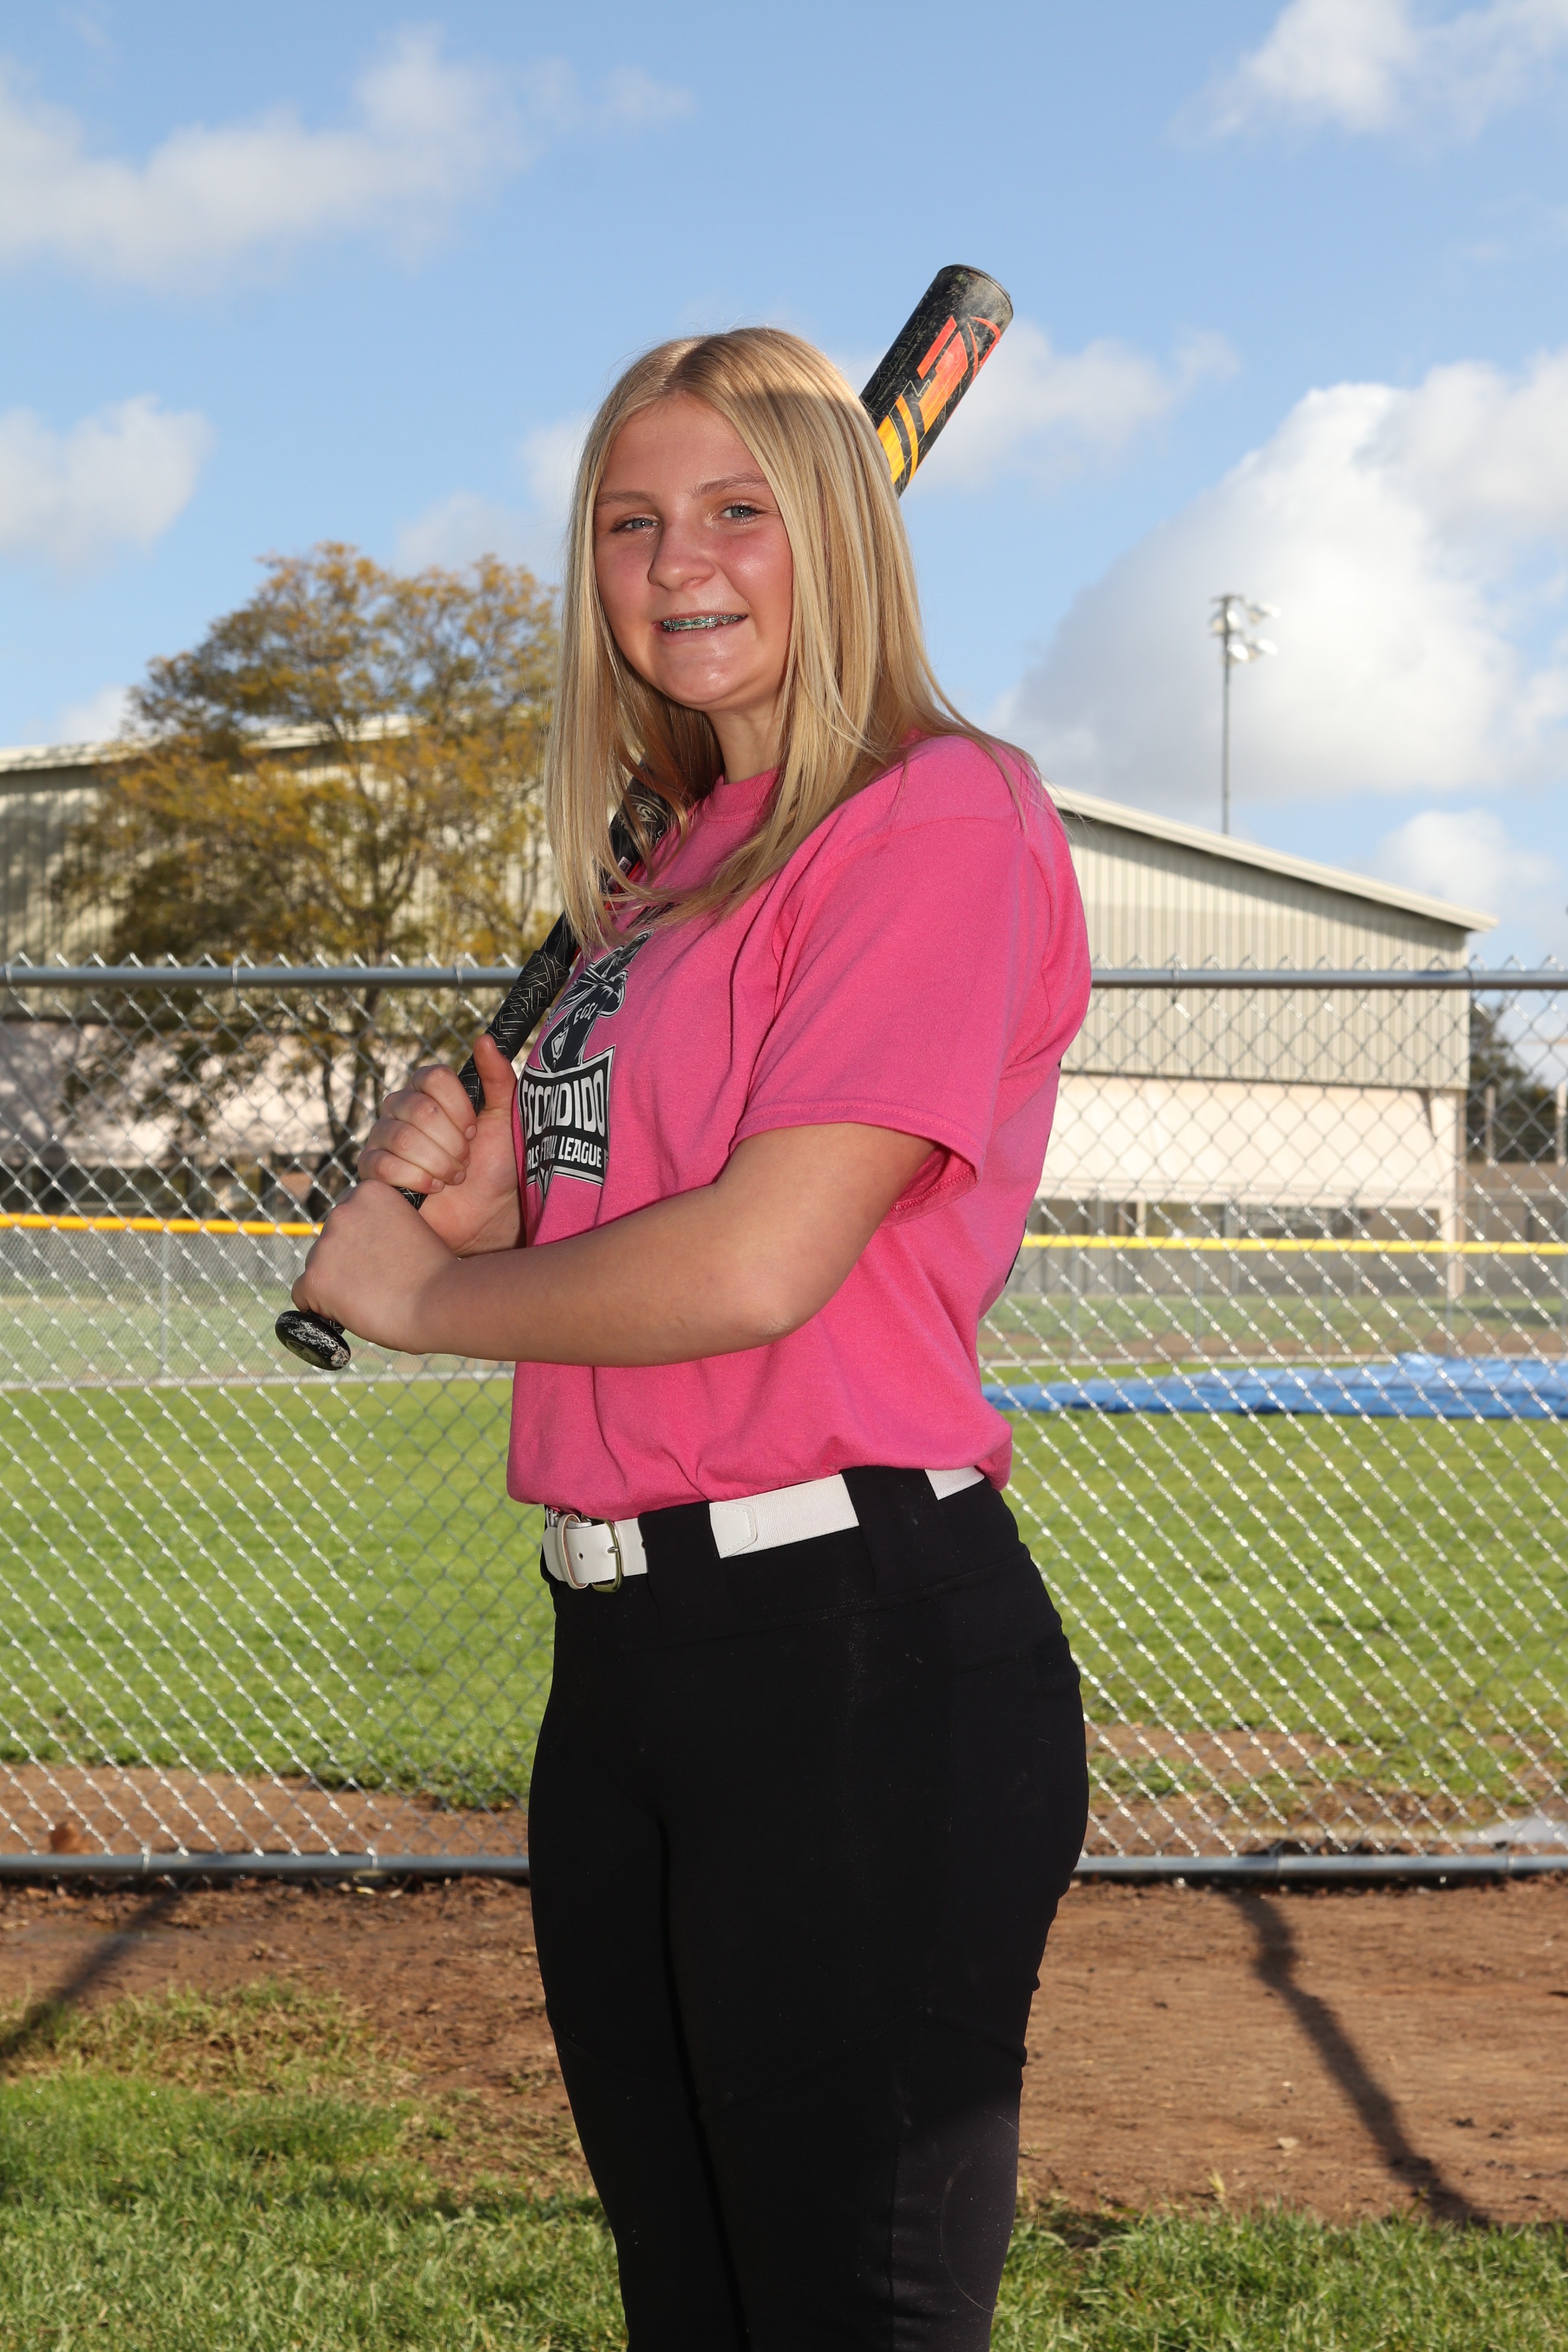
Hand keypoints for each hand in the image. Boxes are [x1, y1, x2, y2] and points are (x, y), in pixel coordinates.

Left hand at [290, 1180, 458, 1352]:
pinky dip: (322, 1308)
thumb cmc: (436, 1273)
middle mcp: (342, 1211)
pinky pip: (303, 1296)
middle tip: (379, 1281)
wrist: (442, 1301)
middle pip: (330, 1242)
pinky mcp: (315, 1277)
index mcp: (369, 1191)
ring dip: (337, 1284)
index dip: (363, 1242)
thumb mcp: (410, 1228)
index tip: (383, 1257)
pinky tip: (351, 1311)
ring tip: (373, 1298)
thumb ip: (380, 1227)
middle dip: (346, 1261)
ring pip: (317, 1268)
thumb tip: (357, 1249)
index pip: (348, 1217)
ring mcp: (326, 1244)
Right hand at [359, 1032, 521, 1255]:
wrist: (487, 1214)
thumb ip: (498, 1078)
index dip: (457, 1106)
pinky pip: (383, 1165)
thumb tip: (483, 1039)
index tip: (474, 1131)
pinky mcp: (373, 1172)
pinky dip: (416, 1179)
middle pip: (417, 1109)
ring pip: (400, 1137)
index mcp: (429, 1090)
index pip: (431, 1077)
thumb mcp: (507, 1118)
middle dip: (451, 1141)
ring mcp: (381, 1138)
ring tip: (455, 1176)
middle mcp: (400, 1108)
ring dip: (437, 1162)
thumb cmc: (498, 1164)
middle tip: (466, 1159)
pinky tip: (434, 1189)